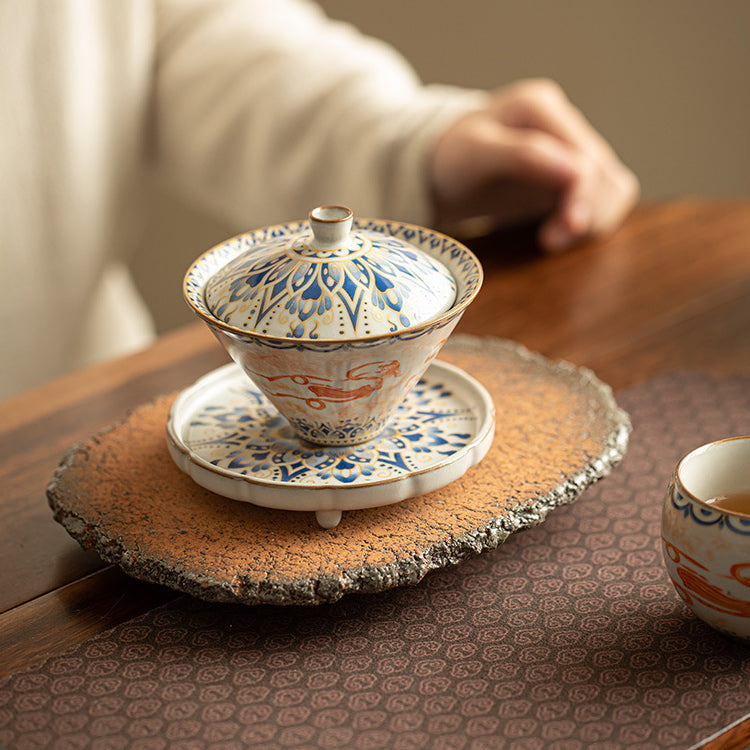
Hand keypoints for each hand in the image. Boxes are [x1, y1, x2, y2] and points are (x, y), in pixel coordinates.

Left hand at [430, 78, 638, 251]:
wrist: (442, 166)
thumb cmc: (453, 158)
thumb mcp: (474, 155)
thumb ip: (521, 156)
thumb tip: (574, 172)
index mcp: (539, 108)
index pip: (584, 159)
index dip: (579, 202)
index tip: (553, 239)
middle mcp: (562, 122)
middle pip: (604, 174)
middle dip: (585, 214)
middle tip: (551, 242)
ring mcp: (572, 146)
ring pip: (613, 185)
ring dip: (596, 218)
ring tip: (556, 237)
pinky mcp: (575, 172)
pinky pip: (607, 195)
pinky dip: (596, 217)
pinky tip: (565, 229)